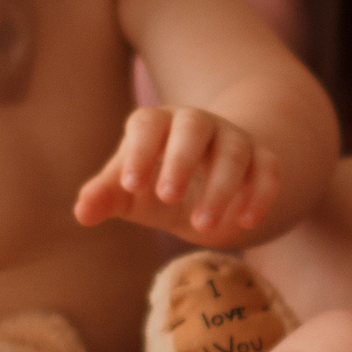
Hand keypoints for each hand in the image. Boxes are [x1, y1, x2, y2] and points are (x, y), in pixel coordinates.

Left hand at [74, 107, 280, 243]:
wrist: (209, 184)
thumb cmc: (158, 185)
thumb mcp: (131, 194)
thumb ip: (106, 197)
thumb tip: (82, 213)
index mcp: (159, 124)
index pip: (149, 124)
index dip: (141, 151)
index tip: (132, 186)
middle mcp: (198, 124)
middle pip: (195, 126)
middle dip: (181, 160)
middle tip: (167, 198)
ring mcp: (234, 139)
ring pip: (234, 151)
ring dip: (220, 187)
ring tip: (202, 227)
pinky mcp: (263, 160)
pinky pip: (269, 168)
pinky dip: (261, 194)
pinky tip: (246, 223)